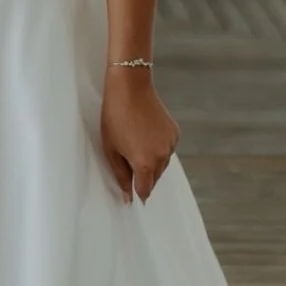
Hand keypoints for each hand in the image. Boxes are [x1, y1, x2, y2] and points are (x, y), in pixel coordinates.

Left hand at [100, 69, 179, 204]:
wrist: (130, 86)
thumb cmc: (115, 116)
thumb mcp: (111, 149)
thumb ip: (121, 176)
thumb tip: (128, 198)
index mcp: (145, 164)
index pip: (144, 191)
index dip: (136, 190)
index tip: (130, 185)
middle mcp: (162, 157)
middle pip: (154, 179)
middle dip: (143, 174)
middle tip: (128, 155)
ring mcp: (170, 145)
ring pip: (162, 164)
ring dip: (152, 161)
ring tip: (136, 140)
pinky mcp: (175, 133)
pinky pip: (167, 149)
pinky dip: (159, 147)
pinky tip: (146, 132)